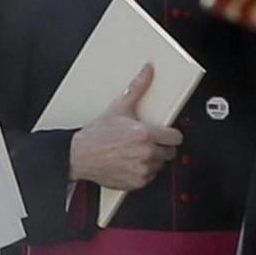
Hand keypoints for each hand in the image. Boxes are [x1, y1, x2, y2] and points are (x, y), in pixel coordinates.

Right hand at [67, 64, 181, 191]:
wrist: (79, 155)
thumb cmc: (97, 134)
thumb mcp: (119, 107)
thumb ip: (137, 88)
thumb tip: (147, 72)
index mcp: (144, 134)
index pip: (176, 137)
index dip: (171, 134)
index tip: (166, 134)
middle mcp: (145, 153)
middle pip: (170, 152)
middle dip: (161, 147)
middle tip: (148, 142)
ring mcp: (141, 169)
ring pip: (160, 165)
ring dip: (153, 160)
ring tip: (136, 152)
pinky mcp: (136, 182)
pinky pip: (150, 177)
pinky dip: (143, 172)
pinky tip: (131, 162)